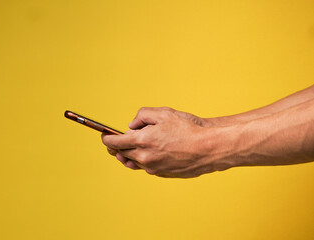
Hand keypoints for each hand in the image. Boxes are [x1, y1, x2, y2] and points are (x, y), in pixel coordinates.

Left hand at [102, 107, 229, 177]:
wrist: (209, 148)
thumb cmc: (188, 129)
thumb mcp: (163, 113)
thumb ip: (143, 116)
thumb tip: (132, 125)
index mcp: (141, 142)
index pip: (114, 143)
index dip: (106, 139)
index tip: (104, 135)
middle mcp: (144, 158)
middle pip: (122, 154)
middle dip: (117, 147)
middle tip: (115, 141)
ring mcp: (153, 168)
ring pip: (134, 162)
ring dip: (130, 155)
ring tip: (131, 147)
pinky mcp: (163, 174)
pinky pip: (147, 167)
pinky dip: (144, 160)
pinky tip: (151, 152)